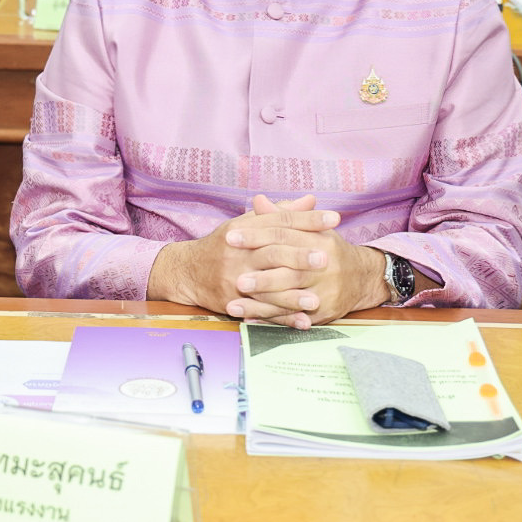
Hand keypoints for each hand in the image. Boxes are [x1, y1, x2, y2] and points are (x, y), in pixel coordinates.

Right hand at [148, 195, 353, 327]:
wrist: (188, 272)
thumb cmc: (224, 245)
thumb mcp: (247, 224)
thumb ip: (280, 213)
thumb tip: (311, 200)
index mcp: (244, 230)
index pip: (279, 221)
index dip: (307, 219)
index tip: (334, 218)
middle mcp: (238, 254)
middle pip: (272, 253)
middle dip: (299, 256)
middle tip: (326, 257)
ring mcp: (233, 280)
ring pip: (267, 288)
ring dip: (293, 296)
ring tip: (317, 299)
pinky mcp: (232, 302)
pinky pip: (261, 312)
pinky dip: (283, 318)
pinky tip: (303, 321)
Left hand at [226, 195, 390, 327]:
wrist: (362, 277)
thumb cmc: (328, 249)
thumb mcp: (310, 228)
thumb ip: (282, 216)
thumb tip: (257, 200)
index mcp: (320, 239)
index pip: (284, 235)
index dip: (256, 236)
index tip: (230, 237)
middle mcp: (325, 265)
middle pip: (290, 270)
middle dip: (261, 276)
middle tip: (235, 278)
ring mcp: (326, 290)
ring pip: (290, 297)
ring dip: (262, 302)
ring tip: (235, 303)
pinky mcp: (324, 311)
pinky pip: (293, 316)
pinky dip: (270, 319)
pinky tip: (249, 319)